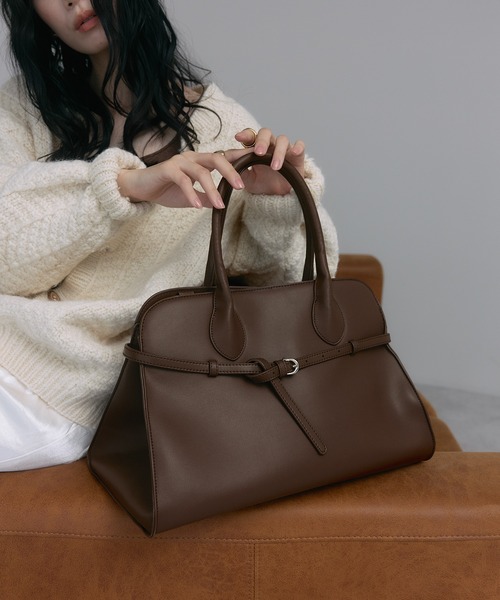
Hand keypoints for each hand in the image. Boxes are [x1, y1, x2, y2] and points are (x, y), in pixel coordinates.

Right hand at [117, 151, 245, 208]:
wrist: (139, 187)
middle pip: (217, 158)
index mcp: (200, 161)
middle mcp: (192, 157)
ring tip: (220, 205)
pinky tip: (197, 206)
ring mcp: (179, 162)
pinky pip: (183, 181)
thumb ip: (206, 197)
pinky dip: (192, 194)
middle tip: (241, 187)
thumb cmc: (166, 189)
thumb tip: (221, 203)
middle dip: (231, 172)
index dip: (239, 162)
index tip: (255, 170)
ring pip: (201, 171)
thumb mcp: (192, 197)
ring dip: (212, 189)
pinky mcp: (167, 169)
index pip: (223, 158)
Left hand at [233, 127, 304, 194]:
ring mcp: (284, 150)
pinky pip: (300, 147)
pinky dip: (298, 147)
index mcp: (256, 148)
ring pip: (282, 140)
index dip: (245, 134)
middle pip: (266, 133)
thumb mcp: (247, 179)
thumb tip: (225, 160)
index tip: (238, 138)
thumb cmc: (261, 185)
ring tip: (274, 167)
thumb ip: (237, 169)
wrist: (277, 198)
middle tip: (258, 152)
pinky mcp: (297, 157)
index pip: (251, 136)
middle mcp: (270, 145)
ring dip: (278, 152)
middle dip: (262, 141)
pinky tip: (294, 152)